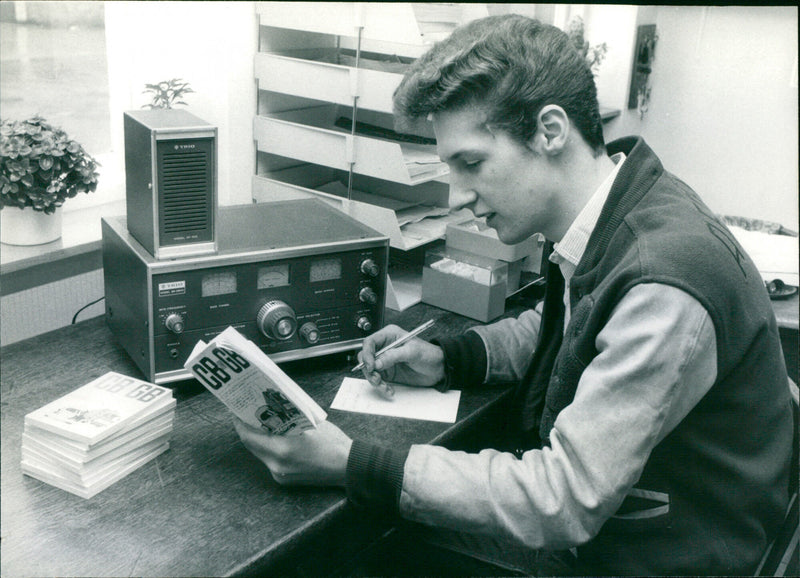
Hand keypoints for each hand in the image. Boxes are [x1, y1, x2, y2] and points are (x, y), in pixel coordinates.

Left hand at [233, 417, 351, 486]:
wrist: (349, 467)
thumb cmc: (333, 443)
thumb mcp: (310, 423)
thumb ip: (289, 417)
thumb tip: (274, 406)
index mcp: (282, 450)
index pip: (249, 436)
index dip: (240, 422)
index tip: (237, 410)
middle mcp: (277, 465)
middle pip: (252, 445)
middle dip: (248, 429)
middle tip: (248, 414)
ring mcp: (280, 475)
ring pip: (260, 453)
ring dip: (258, 438)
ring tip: (262, 423)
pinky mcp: (284, 479)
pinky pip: (270, 460)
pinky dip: (269, 448)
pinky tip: (275, 438)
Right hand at [357, 324, 445, 391]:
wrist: (438, 368)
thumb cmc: (429, 354)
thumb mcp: (412, 352)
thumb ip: (393, 356)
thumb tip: (377, 362)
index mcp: (389, 336)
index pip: (369, 342)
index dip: (367, 354)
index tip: (371, 366)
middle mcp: (384, 347)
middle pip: (365, 357)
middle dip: (368, 369)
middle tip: (376, 378)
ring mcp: (385, 361)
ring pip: (369, 370)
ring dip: (374, 380)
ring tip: (384, 386)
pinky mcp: (388, 372)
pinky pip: (377, 380)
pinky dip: (381, 386)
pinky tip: (389, 389)